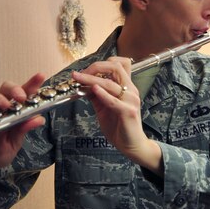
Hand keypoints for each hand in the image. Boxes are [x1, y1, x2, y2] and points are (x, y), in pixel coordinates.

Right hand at [0, 73, 46, 192]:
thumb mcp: (14, 144)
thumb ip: (22, 131)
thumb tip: (39, 119)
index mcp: (14, 113)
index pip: (24, 95)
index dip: (32, 84)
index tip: (40, 76)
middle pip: (5, 89)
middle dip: (14, 89)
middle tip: (20, 97)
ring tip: (4, 106)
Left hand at [70, 56, 162, 174]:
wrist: (131, 145)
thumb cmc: (119, 126)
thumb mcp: (104, 107)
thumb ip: (96, 95)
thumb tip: (82, 84)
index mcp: (127, 87)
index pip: (120, 63)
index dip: (101, 64)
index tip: (85, 70)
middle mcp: (131, 90)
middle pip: (115, 67)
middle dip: (95, 67)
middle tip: (79, 74)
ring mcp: (131, 101)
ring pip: (111, 83)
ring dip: (91, 79)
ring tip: (78, 80)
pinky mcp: (128, 112)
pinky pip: (113, 100)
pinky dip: (102, 94)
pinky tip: (93, 90)